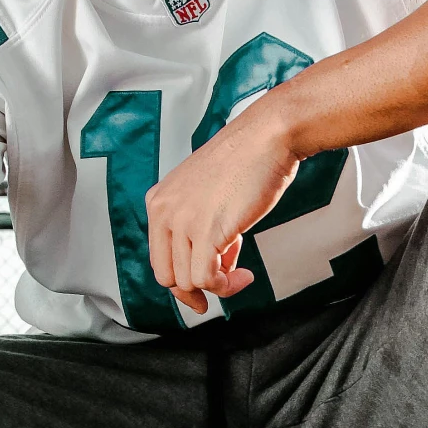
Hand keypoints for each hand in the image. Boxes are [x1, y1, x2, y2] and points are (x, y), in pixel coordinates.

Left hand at [145, 106, 301, 314]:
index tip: (203, 289)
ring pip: (188, 281)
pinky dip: (226, 286)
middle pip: (167, 275)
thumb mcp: (209, 196)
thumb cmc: (248, 161)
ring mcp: (183, 222)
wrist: (268, 137)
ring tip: (241, 273)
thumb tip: (215, 266)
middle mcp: (164, 211)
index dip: (183, 279)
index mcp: (159, 201)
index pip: (159, 257)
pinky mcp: (206, 232)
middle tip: (222, 287)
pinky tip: (245, 275)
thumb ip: (202, 228)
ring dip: (219, 286)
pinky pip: (206, 279)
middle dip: (195, 290)